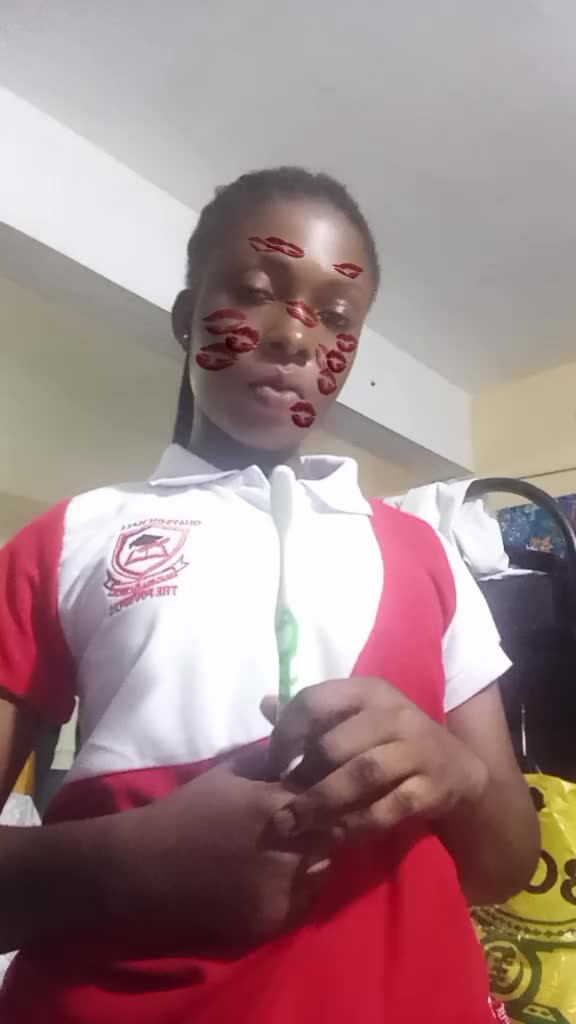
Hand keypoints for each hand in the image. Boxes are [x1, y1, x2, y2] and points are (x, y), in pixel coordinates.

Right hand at [121, 757, 332, 944]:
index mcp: (278, 805)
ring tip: (289, 855)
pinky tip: (274, 880)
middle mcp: (287, 848)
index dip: (327, 799)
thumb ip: (271, 760)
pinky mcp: (269, 921)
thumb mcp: (230, 772)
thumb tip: (302, 751)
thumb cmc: (188, 811)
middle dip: (325, 830)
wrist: (147, 866)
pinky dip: (297, 892)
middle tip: (305, 829)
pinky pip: (303, 903)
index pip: (332, 799)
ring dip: (313, 861)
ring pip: (323, 871)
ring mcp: (280, 890)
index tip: (317, 800)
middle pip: (336, 838)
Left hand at [262, 679, 487, 842]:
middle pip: (334, 743)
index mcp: (369, 691)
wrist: (459, 767)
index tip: (273, 763)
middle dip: (302, 776)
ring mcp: (417, 748)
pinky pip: (388, 809)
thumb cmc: (393, 740)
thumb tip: (265, 704)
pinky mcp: (432, 786)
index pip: (315, 700)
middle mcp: (394, 713)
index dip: (287, 733)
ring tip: (295, 823)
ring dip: (322, 803)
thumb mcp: (358, 718)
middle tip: (280, 800)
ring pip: (361, 775)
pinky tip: (334, 836)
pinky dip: (357, 824)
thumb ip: (314, 714)